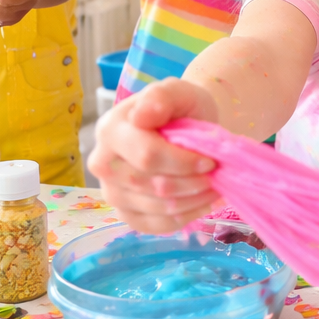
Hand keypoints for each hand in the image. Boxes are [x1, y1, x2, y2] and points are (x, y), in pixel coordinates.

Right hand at [90, 78, 222, 232]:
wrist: (185, 126)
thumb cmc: (181, 108)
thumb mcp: (178, 91)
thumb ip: (161, 97)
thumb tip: (142, 115)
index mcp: (110, 130)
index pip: (147, 156)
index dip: (183, 162)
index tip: (210, 160)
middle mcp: (103, 163)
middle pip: (152, 185)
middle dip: (191, 182)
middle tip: (215, 174)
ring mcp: (111, 192)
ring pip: (157, 208)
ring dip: (193, 200)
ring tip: (214, 187)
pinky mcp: (126, 214)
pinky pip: (156, 226)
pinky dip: (186, 216)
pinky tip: (204, 202)